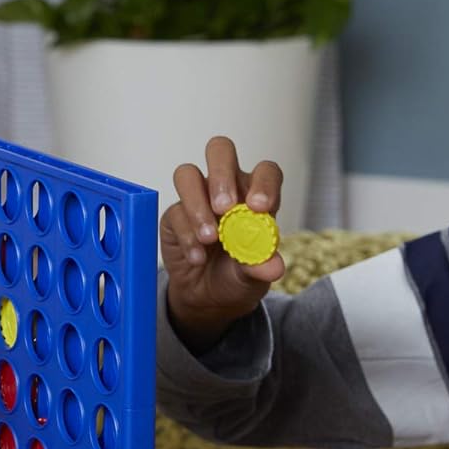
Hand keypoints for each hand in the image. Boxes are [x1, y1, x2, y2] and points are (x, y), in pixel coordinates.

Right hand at [161, 134, 284, 352]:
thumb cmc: (237, 275)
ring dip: (197, 204)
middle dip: (221, 176)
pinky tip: (198, 257)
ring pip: (188, 174)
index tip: (259, 206)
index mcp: (255, 195)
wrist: (208, 297)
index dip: (263, 183)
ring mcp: (197, 196)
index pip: (265, 172)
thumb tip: (273, 266)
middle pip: (220, 151)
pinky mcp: (174, 214)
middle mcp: (227, 187)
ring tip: (209, 238)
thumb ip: (262, 266)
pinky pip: (175, 211)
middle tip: (224, 208)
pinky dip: (187, 236)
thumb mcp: (254, 276)